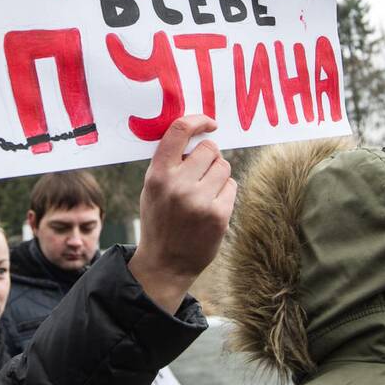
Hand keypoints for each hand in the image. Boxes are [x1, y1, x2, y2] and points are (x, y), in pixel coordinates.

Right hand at [128, 115, 235, 313]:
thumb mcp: (152, 187)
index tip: (209, 123)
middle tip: (201, 173)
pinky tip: (211, 206)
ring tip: (204, 192)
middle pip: (210, 149)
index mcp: (158, 174)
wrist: (165, 263)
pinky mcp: (218, 215)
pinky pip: (231, 186)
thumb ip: (169, 161)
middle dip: (209, 157)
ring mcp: (199, 201)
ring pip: (224, 166)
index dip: (198, 121)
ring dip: (218, 175)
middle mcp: (178, 185)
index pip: (179, 131)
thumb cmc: (160, 219)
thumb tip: (197, 134)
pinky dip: (224, 192)